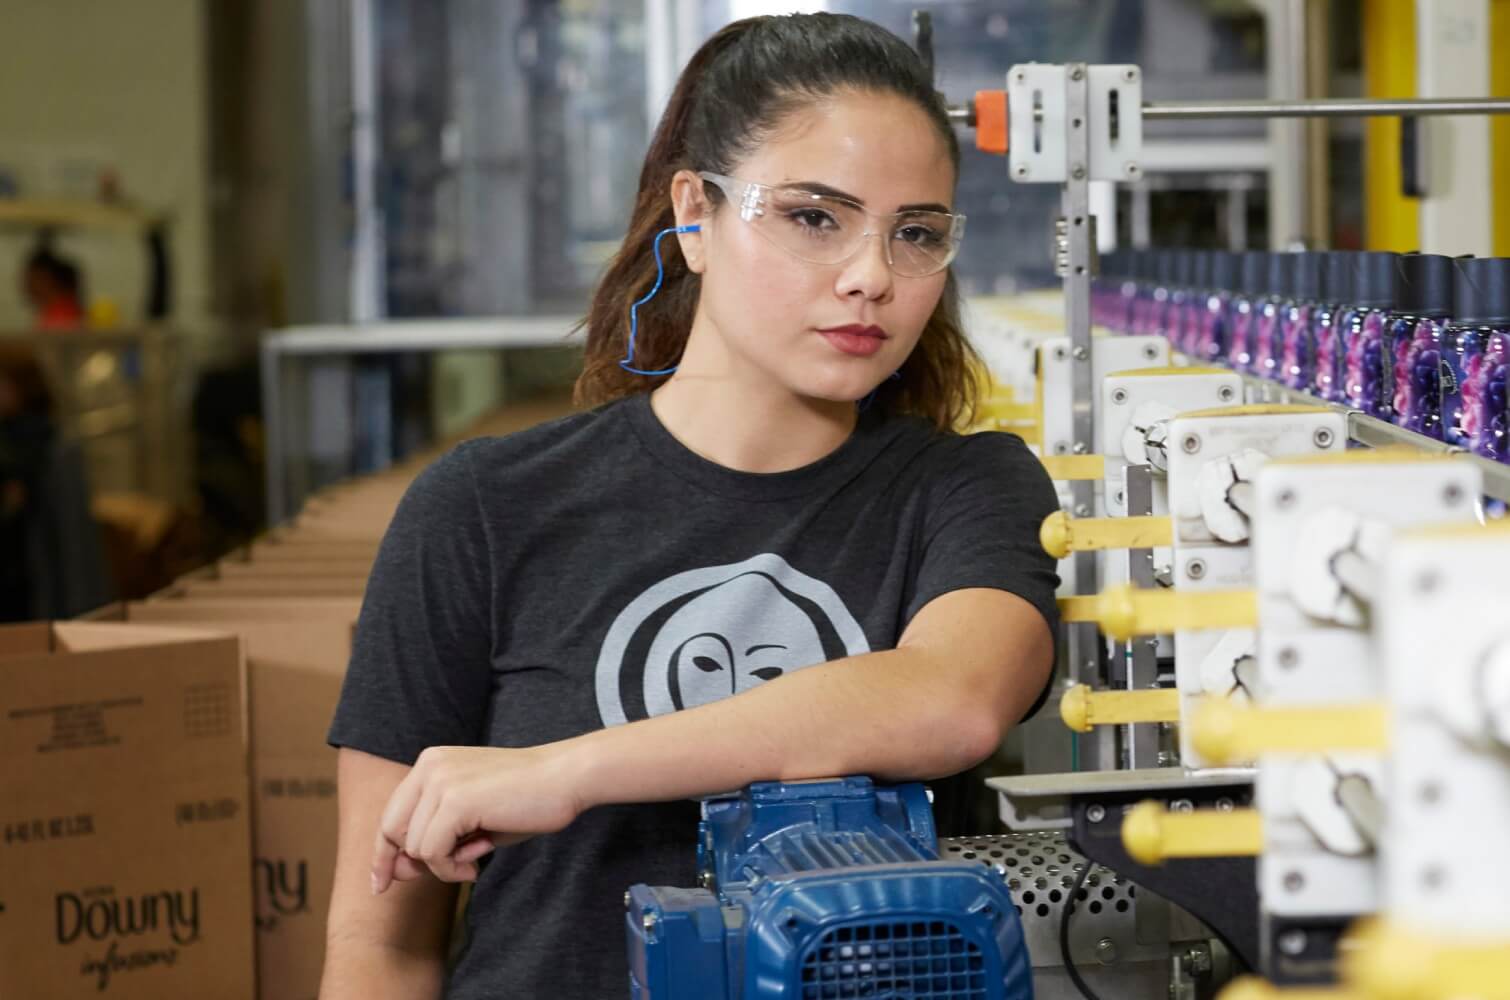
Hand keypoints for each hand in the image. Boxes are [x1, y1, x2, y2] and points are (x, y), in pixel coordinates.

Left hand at [372, 744, 585, 892]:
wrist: (565, 778)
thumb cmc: (526, 800)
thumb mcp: (471, 820)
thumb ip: (434, 838)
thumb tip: (397, 871)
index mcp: (432, 763)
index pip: (391, 814)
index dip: (383, 853)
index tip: (382, 882)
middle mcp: (429, 767)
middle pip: (391, 832)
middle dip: (410, 863)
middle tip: (454, 869)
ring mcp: (440, 781)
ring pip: (413, 847)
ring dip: (444, 864)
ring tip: (479, 852)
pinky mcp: (454, 800)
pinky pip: (432, 852)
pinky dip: (451, 867)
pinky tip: (479, 858)